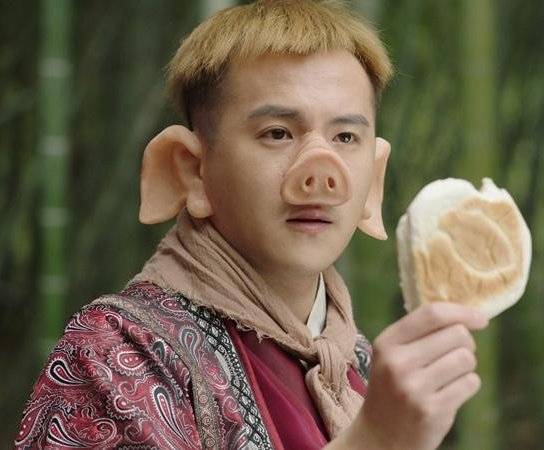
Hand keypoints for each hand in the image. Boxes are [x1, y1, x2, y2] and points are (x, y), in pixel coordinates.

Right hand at [328, 302, 488, 449]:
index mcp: (387, 343)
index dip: (461, 312)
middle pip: (456, 334)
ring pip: (466, 359)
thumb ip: (420, 333)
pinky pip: (470, 383)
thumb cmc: (392, 388)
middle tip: (454, 355)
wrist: (379, 436)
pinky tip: (450, 393)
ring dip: (465, 366)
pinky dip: (467, 385)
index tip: (480, 318)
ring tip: (449, 376)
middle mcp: (398, 362)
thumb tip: (467, 315)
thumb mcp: (392, 355)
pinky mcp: (432, 410)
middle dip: (465, 343)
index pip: (431, 314)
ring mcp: (414, 387)